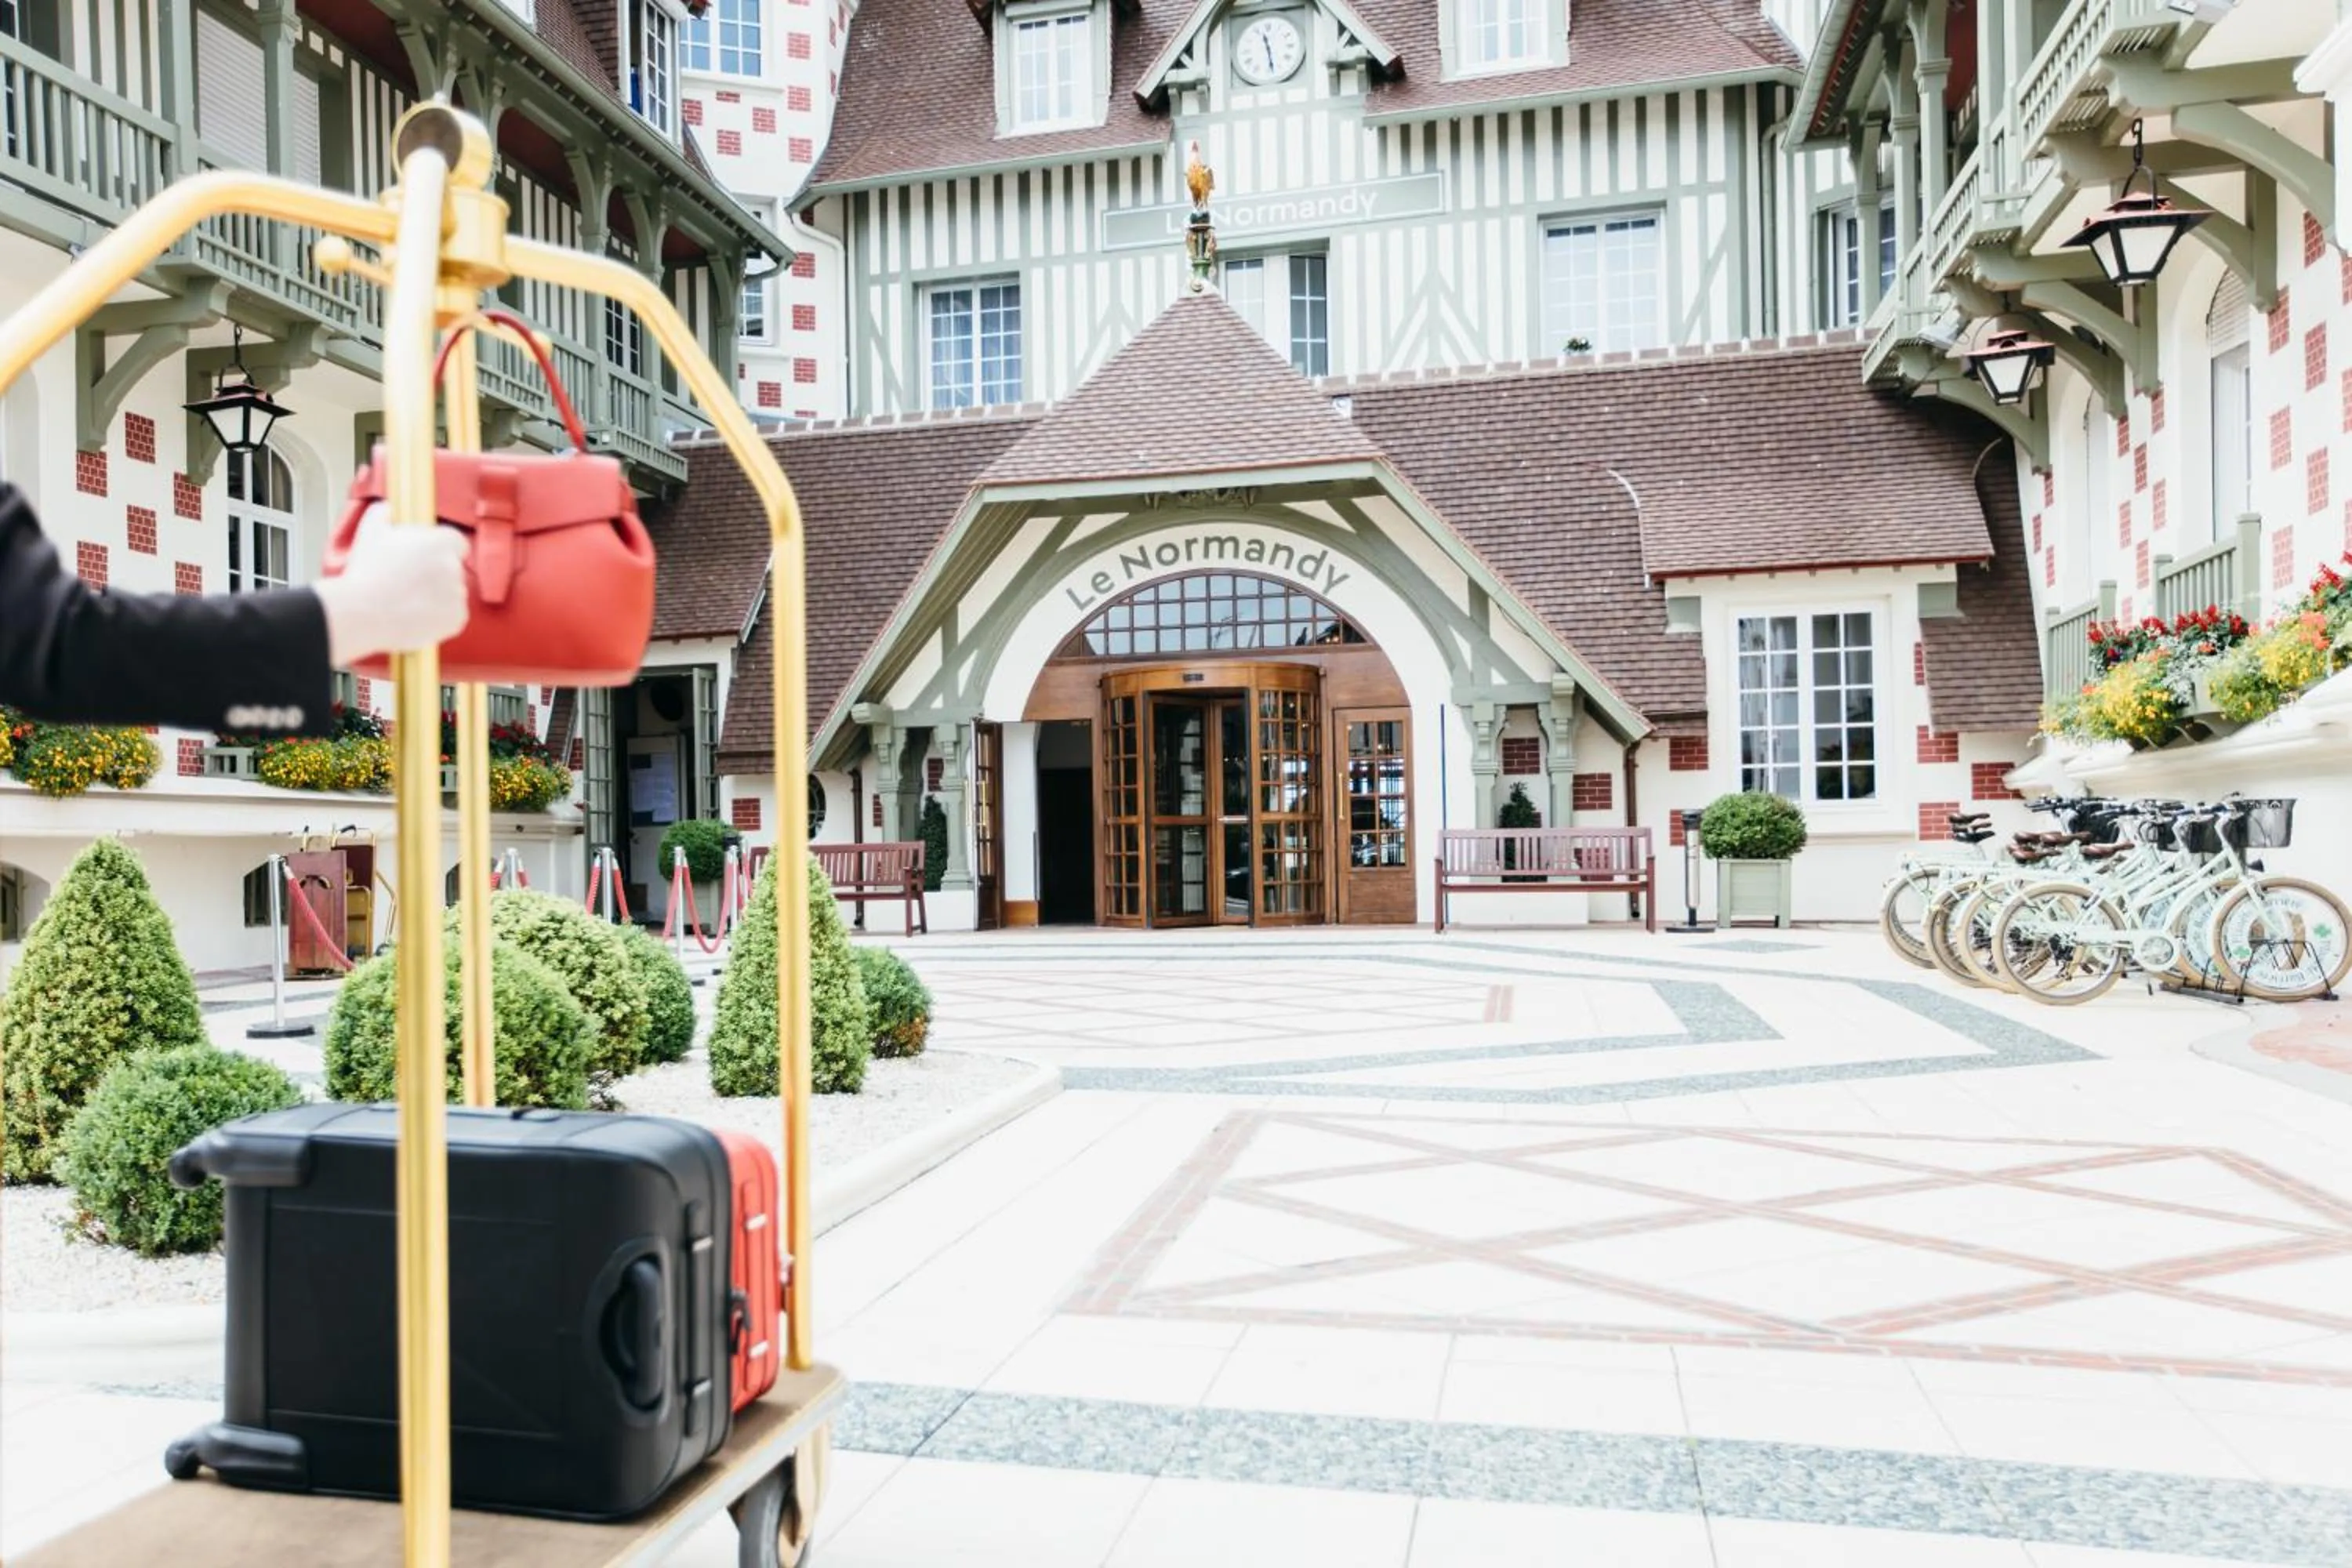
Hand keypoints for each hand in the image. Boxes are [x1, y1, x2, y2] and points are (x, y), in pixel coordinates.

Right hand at [314, 504, 470, 665]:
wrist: (363, 612)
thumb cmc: (367, 572)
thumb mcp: (371, 531)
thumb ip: (383, 513)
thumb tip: (388, 508)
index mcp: (440, 542)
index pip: (456, 542)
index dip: (442, 549)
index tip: (428, 556)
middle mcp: (454, 566)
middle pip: (453, 568)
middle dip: (437, 573)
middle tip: (412, 580)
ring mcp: (457, 593)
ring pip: (452, 592)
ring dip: (438, 596)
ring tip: (408, 599)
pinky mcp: (456, 618)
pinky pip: (453, 615)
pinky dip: (439, 617)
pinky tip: (416, 614)